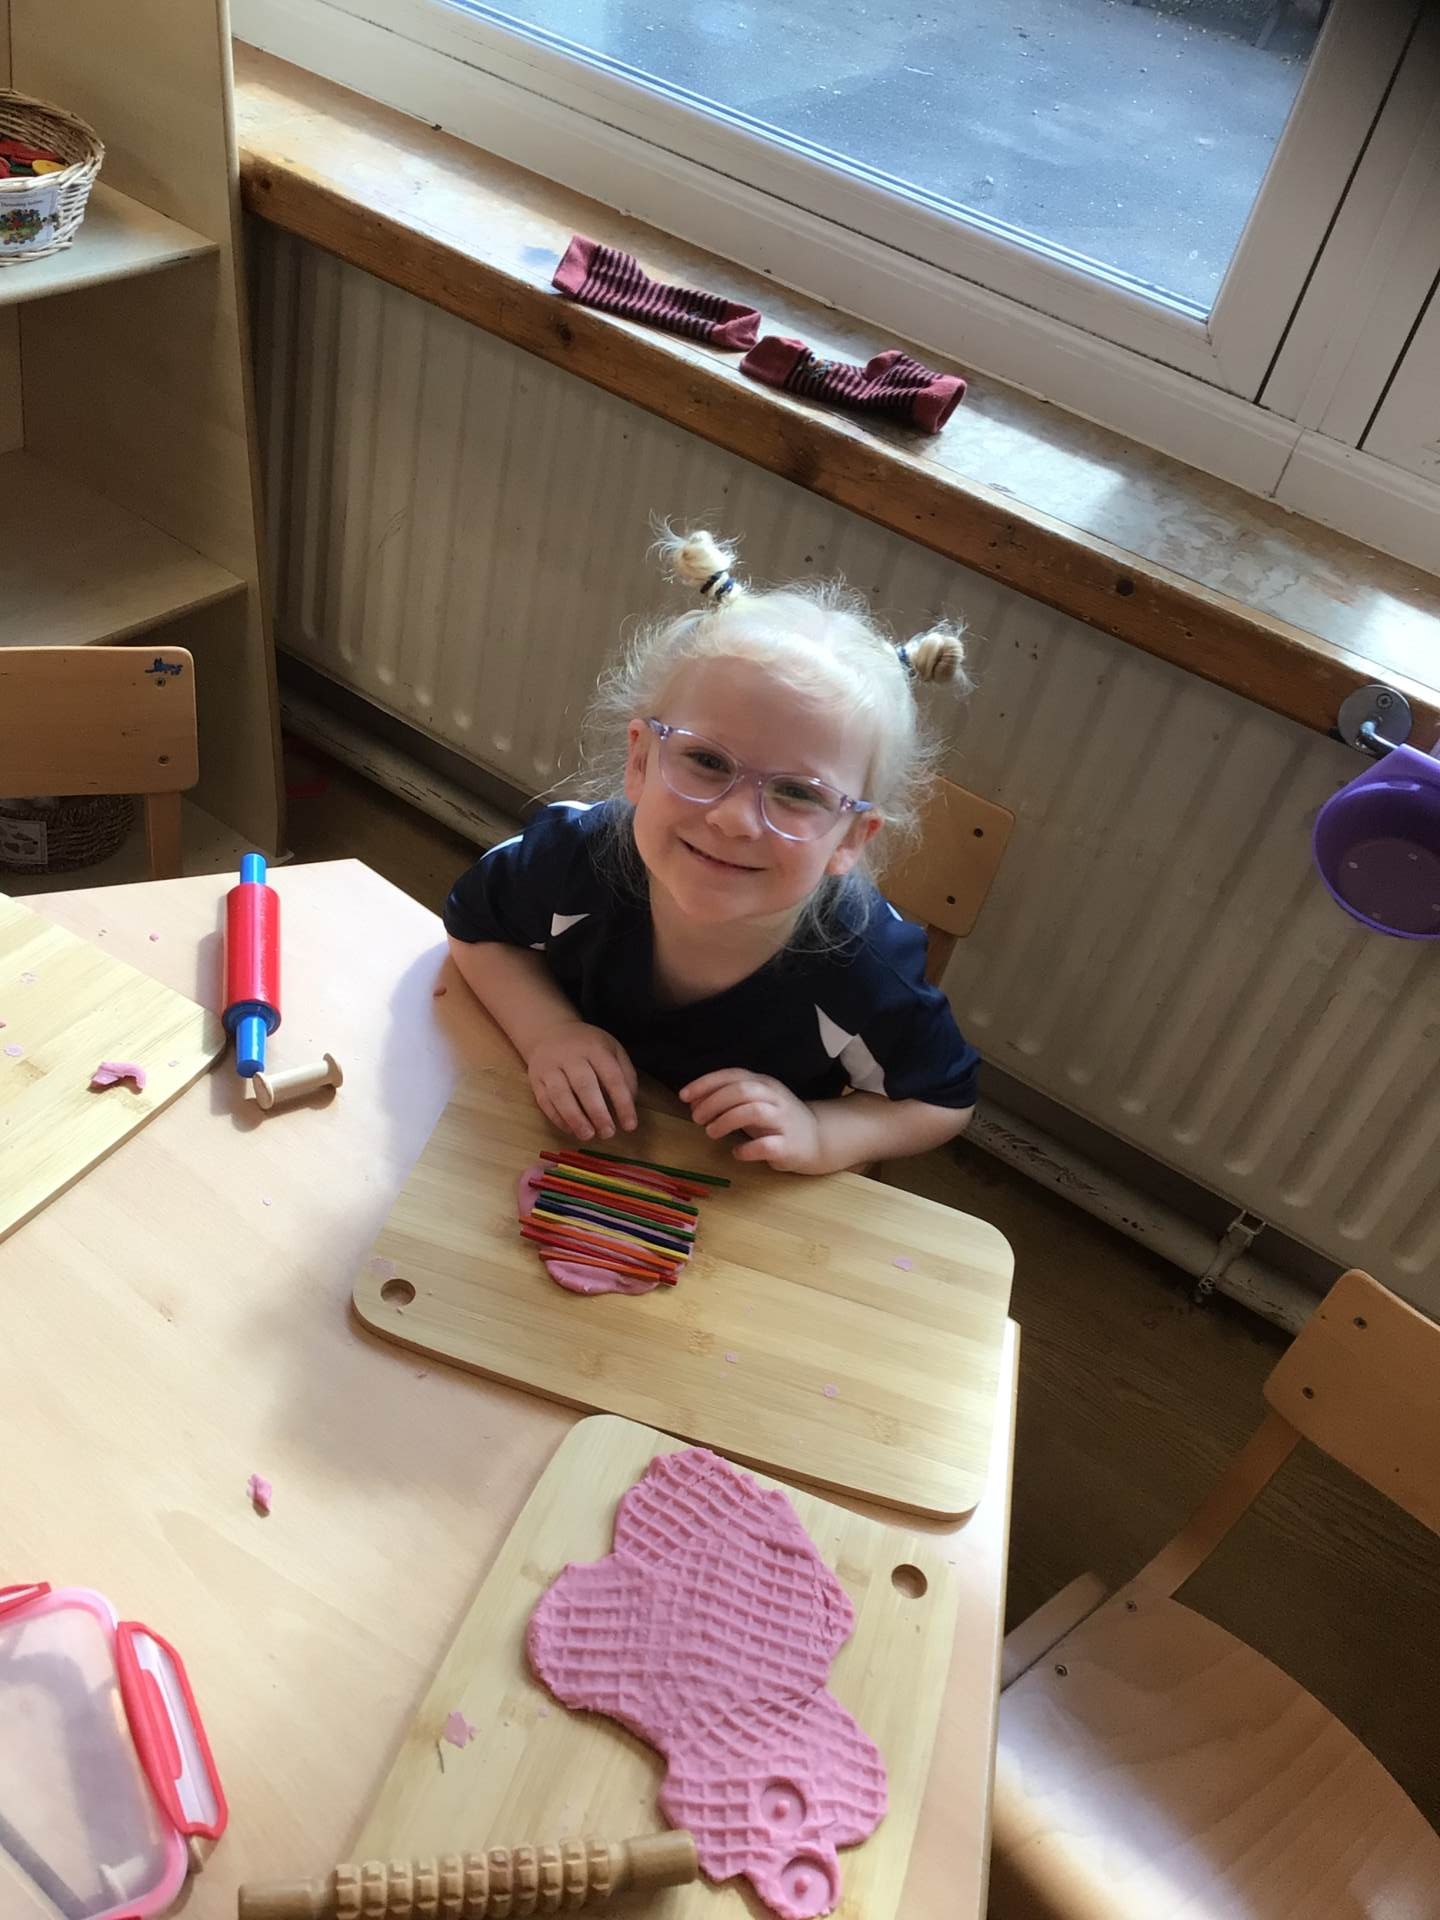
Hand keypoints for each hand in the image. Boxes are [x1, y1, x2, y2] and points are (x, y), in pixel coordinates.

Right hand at [527, 1022, 637, 1140]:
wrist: (549, 1033)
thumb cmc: (588, 1047)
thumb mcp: (612, 1050)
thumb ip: (625, 1076)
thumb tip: (628, 1105)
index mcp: (596, 1048)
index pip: (612, 1076)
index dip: (622, 1102)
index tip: (630, 1125)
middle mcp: (571, 1056)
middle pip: (584, 1085)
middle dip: (597, 1112)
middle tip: (608, 1133)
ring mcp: (550, 1067)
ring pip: (560, 1094)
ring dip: (575, 1118)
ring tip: (588, 1135)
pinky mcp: (536, 1080)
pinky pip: (545, 1102)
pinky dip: (558, 1119)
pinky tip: (571, 1130)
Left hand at [680, 1069, 825, 1173]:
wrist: (816, 1139)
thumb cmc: (776, 1120)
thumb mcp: (753, 1103)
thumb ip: (726, 1100)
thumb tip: (693, 1103)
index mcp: (763, 1083)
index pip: (733, 1075)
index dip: (705, 1084)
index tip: (684, 1096)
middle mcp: (774, 1098)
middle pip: (741, 1090)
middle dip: (713, 1102)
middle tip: (696, 1118)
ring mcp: (783, 1120)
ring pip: (753, 1112)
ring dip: (725, 1121)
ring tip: (711, 1132)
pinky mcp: (789, 1145)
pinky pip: (766, 1145)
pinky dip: (746, 1149)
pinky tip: (737, 1153)